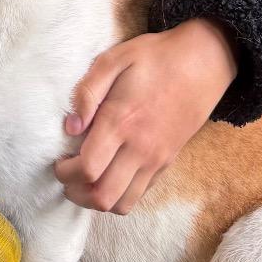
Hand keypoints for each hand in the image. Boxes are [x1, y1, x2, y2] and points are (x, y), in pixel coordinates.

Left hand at [54, 18, 237, 214]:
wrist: (203, 62)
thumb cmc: (155, 57)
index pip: (88, 168)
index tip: (58, 161)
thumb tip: (70, 126)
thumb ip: (88, 92)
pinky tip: (108, 175)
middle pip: (103, 196)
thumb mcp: (114, 58)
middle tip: (66, 176)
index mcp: (121, 121)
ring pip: (122, 204)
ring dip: (96, 200)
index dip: (65, 173)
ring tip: (84, 181)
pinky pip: (140, 195)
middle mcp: (140, 147)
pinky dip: (119, 195)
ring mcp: (156, 159)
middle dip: (76, 192)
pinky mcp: (167, 162)